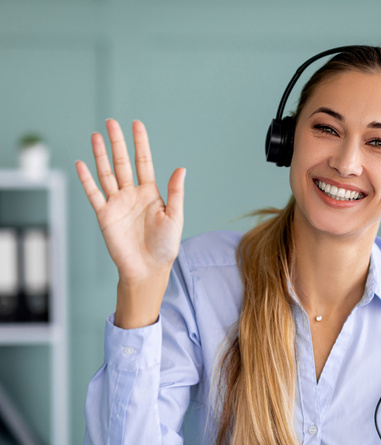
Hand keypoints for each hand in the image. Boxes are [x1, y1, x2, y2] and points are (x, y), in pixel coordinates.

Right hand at [76, 119, 185, 284]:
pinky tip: (81, 163)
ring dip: (100, 155)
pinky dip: (87, 179)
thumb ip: (175, 192)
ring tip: (96, 135)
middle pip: (123, 162)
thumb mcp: (175, 216)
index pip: (144, 161)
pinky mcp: (104, 215)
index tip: (137, 125)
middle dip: (117, 142)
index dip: (140, 143)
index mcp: (151, 193)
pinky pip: (93, 194)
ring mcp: (117, 203)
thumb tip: (181, 168)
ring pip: (107, 173)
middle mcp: (132, 194)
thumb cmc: (165, 245)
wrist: (148, 268)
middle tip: (111, 122)